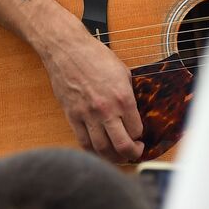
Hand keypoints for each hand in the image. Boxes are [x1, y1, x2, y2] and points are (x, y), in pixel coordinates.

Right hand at [40, 22, 143, 161]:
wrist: (68, 50)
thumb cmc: (96, 57)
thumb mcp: (123, 72)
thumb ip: (129, 93)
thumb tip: (136, 111)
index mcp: (123, 98)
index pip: (136, 130)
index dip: (140, 137)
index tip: (141, 137)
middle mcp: (106, 110)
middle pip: (121, 145)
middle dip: (131, 154)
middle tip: (134, 153)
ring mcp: (87, 115)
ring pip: (101, 149)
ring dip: (112, 157)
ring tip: (118, 156)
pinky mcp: (72, 116)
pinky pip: (83, 142)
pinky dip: (93, 151)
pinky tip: (99, 150)